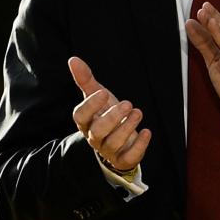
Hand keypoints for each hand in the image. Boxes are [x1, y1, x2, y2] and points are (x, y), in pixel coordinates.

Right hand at [68, 55, 151, 175]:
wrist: (120, 138)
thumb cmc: (106, 114)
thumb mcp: (98, 95)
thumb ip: (85, 80)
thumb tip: (73, 59)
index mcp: (85, 122)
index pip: (80, 115)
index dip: (90, 105)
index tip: (104, 93)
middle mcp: (93, 137)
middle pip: (98, 131)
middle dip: (113, 117)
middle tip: (127, 103)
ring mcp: (108, 150)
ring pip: (114, 142)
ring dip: (128, 127)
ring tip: (138, 112)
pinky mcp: (123, 160)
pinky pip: (129, 157)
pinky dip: (139, 145)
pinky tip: (147, 132)